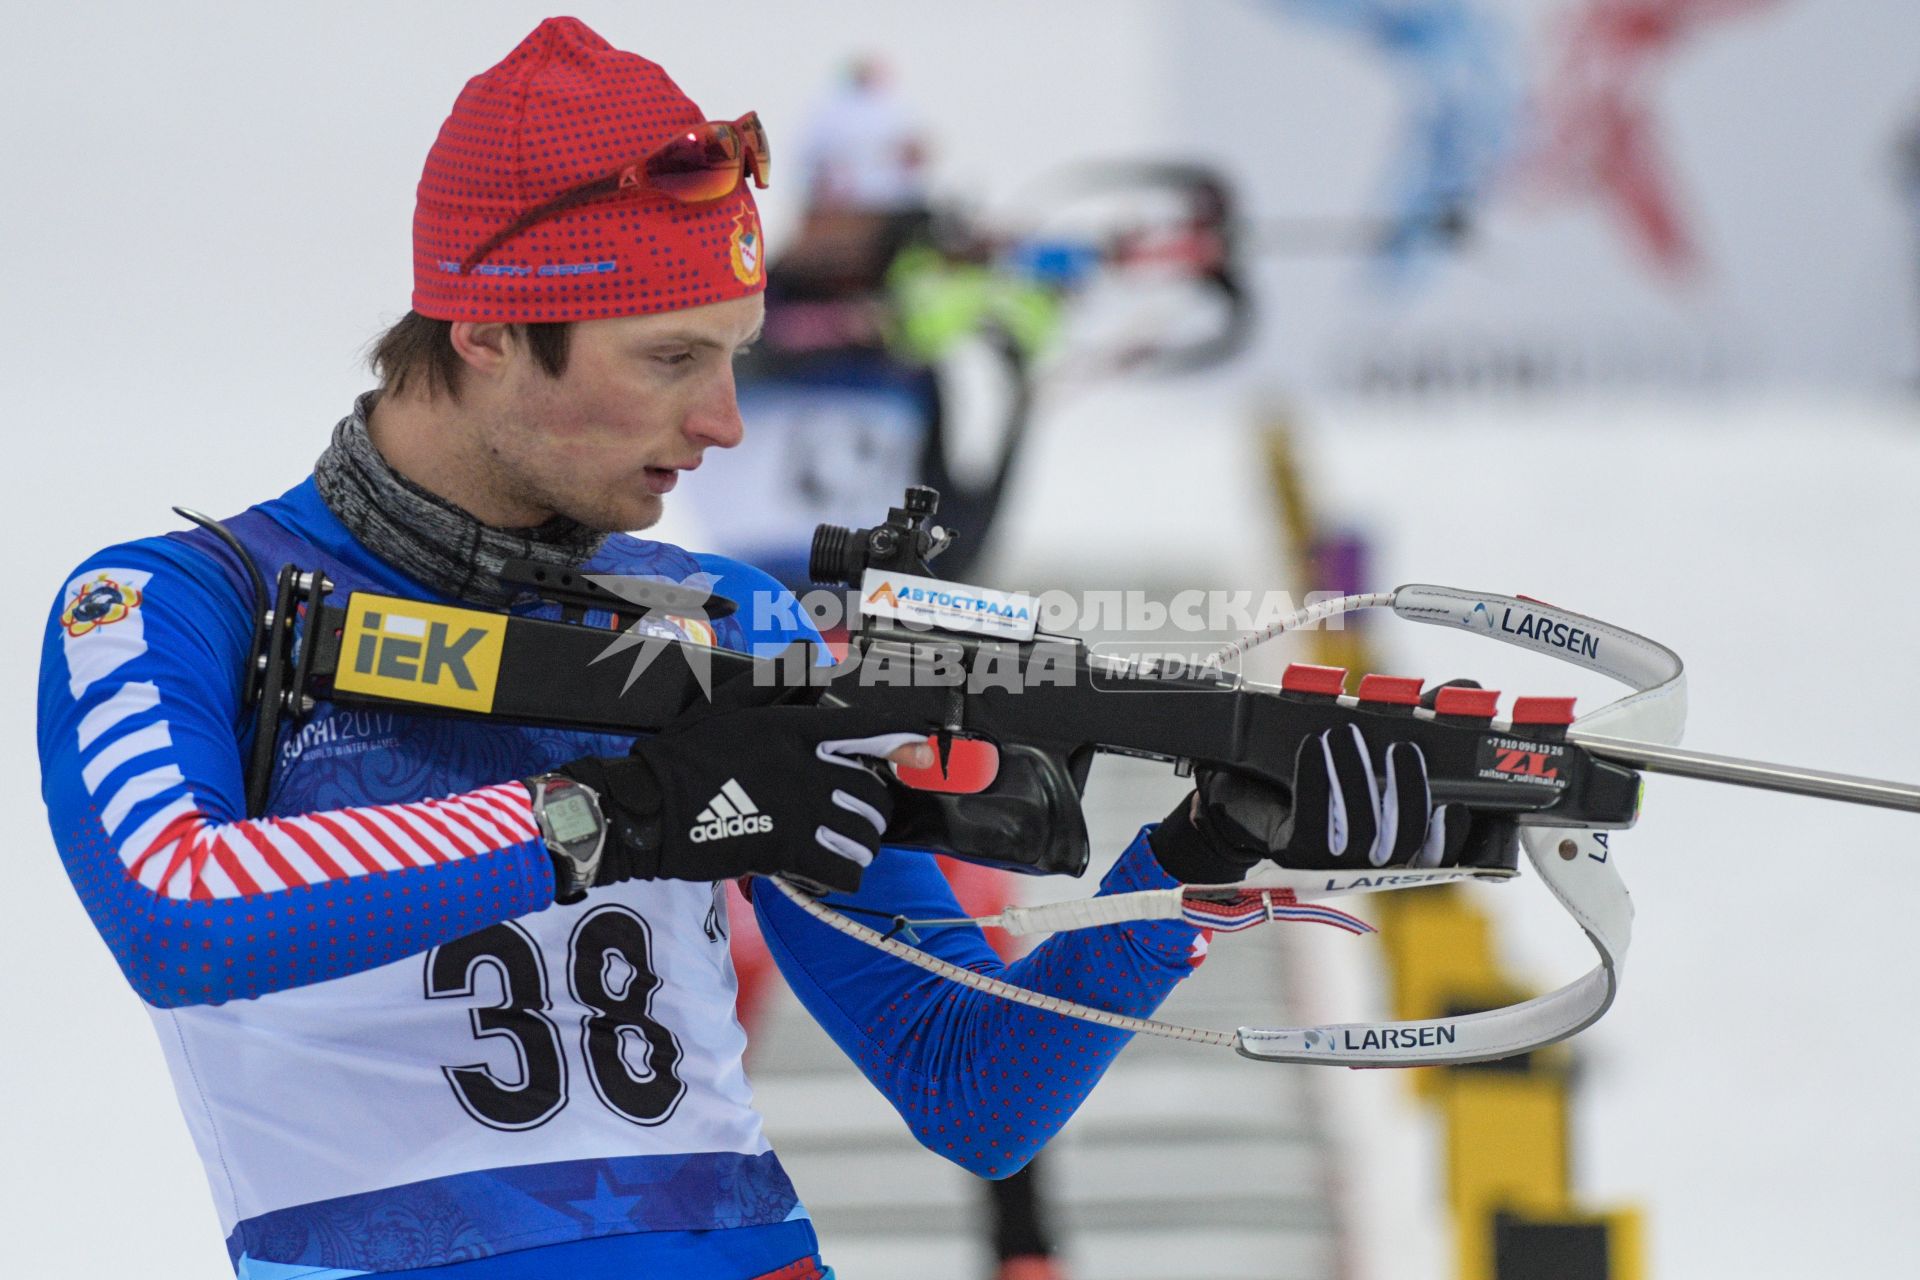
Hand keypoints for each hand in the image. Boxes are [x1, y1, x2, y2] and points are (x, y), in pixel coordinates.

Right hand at [555, 697, 930, 895]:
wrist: (650, 807)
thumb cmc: (685, 753)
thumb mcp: (729, 702)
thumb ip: (777, 681)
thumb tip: (812, 657)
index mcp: (796, 729)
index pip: (868, 729)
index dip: (903, 739)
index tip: (922, 752)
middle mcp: (808, 768)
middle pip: (875, 791)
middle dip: (874, 806)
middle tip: (857, 813)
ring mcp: (802, 812)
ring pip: (865, 834)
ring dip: (862, 842)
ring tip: (844, 844)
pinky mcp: (788, 852)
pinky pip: (844, 870)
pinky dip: (843, 874)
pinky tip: (827, 871)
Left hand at [1150, 688, 1517, 882]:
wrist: (1242, 789)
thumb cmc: (1315, 765)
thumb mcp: (1374, 738)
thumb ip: (1421, 717)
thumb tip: (1463, 686)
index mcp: (1398, 840)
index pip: (1440, 853)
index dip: (1453, 835)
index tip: (1455, 803)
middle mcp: (1369, 859)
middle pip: (1404, 843)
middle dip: (1407, 792)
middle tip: (1401, 746)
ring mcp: (1330, 862)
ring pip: (1359, 832)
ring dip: (1355, 777)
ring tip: (1344, 732)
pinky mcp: (1293, 852)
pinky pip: (1311, 822)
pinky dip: (1315, 780)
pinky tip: (1312, 745)